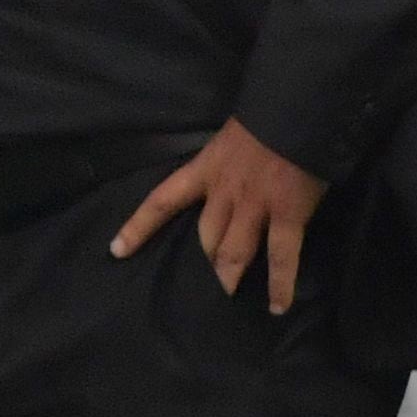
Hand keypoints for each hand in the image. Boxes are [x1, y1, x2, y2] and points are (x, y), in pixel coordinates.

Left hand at [109, 118, 329, 312]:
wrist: (299, 109)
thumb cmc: (267, 118)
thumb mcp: (230, 139)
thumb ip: (224, 165)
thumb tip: (226, 182)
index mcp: (205, 169)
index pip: (162, 200)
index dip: (139, 227)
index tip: (116, 250)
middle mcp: (224, 192)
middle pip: (203, 236)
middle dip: (199, 263)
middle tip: (196, 289)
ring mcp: (255, 205)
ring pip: (233, 251)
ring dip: (228, 278)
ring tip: (224, 299)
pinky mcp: (288, 215)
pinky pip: (281, 257)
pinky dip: (280, 285)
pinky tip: (278, 307)